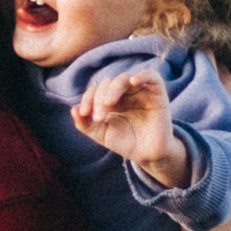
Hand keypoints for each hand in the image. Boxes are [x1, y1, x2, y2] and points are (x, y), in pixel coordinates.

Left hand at [72, 69, 189, 186]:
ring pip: (124, 78)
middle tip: (98, 117)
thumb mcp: (101, 135)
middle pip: (107, 84)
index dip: (87, 99)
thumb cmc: (126, 143)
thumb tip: (73, 109)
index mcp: (110, 99)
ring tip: (108, 103)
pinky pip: (151, 76)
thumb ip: (85, 124)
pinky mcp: (157, 92)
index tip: (84, 113)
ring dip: (113, 88)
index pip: (95, 91)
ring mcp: (140, 90)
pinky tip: (133, 81)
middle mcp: (124, 92)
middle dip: (99, 99)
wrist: (148, 155)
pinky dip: (142, 75)